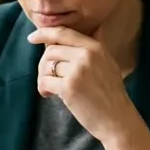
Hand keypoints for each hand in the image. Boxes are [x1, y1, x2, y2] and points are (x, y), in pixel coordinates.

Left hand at [28, 26, 137, 143]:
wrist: (117, 119)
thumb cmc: (110, 94)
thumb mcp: (108, 63)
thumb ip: (93, 49)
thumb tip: (86, 30)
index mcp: (95, 47)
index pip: (63, 33)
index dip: (44, 33)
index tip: (32, 37)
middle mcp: (86, 55)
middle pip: (51, 50)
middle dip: (44, 64)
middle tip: (47, 78)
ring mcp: (77, 71)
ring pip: (46, 66)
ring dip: (43, 77)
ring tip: (50, 88)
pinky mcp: (69, 87)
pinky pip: (45, 81)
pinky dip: (43, 88)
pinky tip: (49, 95)